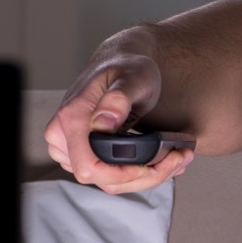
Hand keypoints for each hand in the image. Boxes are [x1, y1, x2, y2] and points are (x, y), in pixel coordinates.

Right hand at [44, 45, 192, 193]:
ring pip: (108, 181)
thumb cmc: (127, 67)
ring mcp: (71, 147)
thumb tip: (102, 123)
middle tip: (178, 158)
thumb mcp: (132, 78)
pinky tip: (163, 161)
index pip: (88, 168)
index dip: (122, 174)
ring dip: (145, 177)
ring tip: (177, 159)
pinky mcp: (84, 151)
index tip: (151, 165)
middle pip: (101, 179)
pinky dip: (138, 173)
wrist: (121, 61)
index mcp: (71, 119)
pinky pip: (110, 174)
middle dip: (144, 176)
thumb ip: (118, 99)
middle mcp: (63, 136)